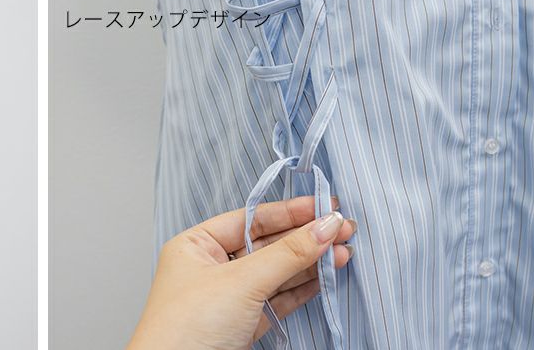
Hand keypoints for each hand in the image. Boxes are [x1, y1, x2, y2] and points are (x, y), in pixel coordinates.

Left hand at [128, 198, 355, 349]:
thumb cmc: (189, 326)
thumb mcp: (242, 281)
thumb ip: (287, 254)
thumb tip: (324, 227)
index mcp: (197, 244)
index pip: (250, 219)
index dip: (289, 212)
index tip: (324, 206)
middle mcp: (211, 267)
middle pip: (267, 244)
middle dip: (305, 237)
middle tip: (343, 229)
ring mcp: (228, 298)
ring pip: (276, 273)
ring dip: (310, 264)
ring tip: (343, 253)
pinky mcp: (244, 325)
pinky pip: (277, 300)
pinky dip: (302, 289)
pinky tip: (325, 278)